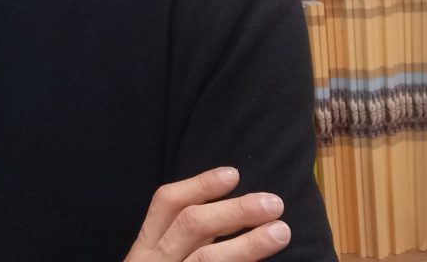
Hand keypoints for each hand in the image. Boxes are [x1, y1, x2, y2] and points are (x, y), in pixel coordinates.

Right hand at [125, 167, 290, 260]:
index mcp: (146, 249)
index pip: (167, 204)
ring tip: (280, 231)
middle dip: (235, 210)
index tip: (233, 174)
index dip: (200, 184)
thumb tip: (233, 214)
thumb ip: (184, 243)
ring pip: (207, 260)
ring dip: (249, 244)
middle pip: (193, 227)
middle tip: (273, 203)